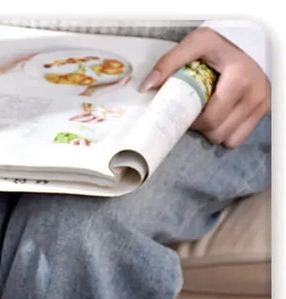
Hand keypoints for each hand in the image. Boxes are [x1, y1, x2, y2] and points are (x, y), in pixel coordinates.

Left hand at [140, 27, 270, 147]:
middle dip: (201, 128)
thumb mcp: (196, 44)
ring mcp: (261, 105)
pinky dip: (227, 134)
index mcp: (239, 79)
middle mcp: (254, 95)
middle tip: (197, 112)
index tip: (188, 110)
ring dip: (213, 132)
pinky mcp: (264, 112)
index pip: (209, 120)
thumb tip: (147, 87)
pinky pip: (237, 139)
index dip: (193, 121)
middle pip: (216, 133)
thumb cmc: (219, 48)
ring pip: (227, 140)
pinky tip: (223, 118)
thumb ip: (170, 62)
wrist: (248, 46)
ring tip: (210, 113)